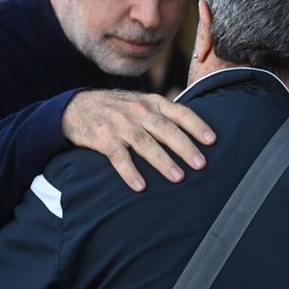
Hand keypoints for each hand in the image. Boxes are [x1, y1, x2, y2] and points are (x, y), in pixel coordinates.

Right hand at [62, 90, 216, 191]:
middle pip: (166, 129)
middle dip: (185, 147)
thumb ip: (164, 114)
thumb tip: (194, 131)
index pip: (180, 112)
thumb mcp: (142, 103)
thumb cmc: (118, 109)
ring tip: (178, 177)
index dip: (197, 125)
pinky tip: (140, 186)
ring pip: (145, 144)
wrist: (76, 107)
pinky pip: (118, 157)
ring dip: (163, 162)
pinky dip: (130, 172)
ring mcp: (120, 124)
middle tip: (201, 164)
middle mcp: (138, 111)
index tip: (212, 140)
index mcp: (152, 102)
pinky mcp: (103, 138)